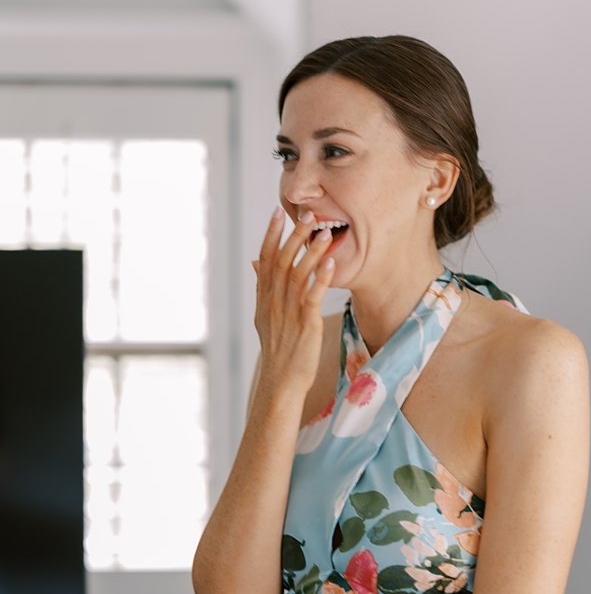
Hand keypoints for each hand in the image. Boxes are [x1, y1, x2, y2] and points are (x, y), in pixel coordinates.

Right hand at [252, 207, 334, 397]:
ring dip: (312, 252)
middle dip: (294, 236)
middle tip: (307, 214)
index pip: (266, 258)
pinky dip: (321, 278)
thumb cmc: (278, 347)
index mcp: (264, 297)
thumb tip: (255, 262)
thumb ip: (263, 286)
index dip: (271, 235)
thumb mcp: (265, 314)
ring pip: (298, 274)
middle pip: (282, 261)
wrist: (281, 380)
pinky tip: (330, 263)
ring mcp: (288, 311)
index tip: (278, 213)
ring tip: (325, 233)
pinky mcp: (305, 323)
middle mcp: (273, 300)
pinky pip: (313, 296)